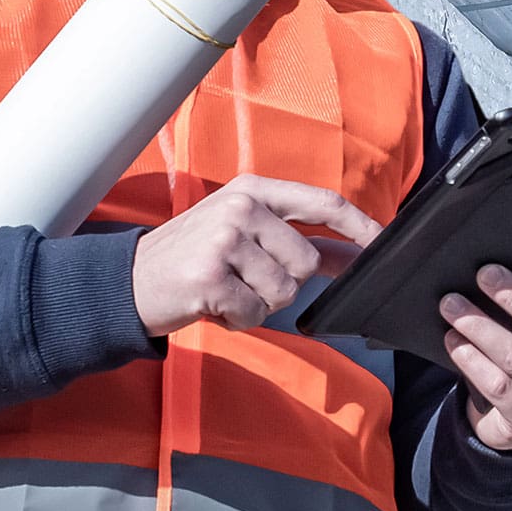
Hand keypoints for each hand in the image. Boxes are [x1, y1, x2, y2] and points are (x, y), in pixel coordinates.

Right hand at [131, 174, 380, 336]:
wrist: (128, 281)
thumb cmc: (194, 258)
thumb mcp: (244, 232)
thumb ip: (298, 239)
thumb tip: (358, 255)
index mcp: (254, 189)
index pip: (323, 201)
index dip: (359, 225)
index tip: (383, 244)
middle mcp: (241, 207)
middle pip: (307, 262)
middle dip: (283, 283)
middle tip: (243, 280)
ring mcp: (224, 240)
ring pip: (283, 292)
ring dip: (258, 305)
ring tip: (225, 291)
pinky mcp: (210, 277)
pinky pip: (254, 314)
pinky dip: (237, 321)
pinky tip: (211, 305)